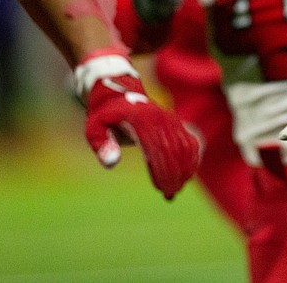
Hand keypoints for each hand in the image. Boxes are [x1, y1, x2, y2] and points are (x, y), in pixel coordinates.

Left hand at [75, 51, 199, 199]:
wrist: (118, 92)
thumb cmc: (104, 115)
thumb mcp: (94, 129)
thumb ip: (102, 146)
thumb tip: (111, 164)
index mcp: (142, 120)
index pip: (157, 148)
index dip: (163, 170)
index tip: (163, 189)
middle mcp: (160, 118)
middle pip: (175, 149)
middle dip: (176, 173)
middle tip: (171, 194)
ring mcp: (170, 119)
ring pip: (185, 145)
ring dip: (185, 168)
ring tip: (177, 188)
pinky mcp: (175, 122)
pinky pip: (189, 140)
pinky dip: (192, 157)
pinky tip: (188, 174)